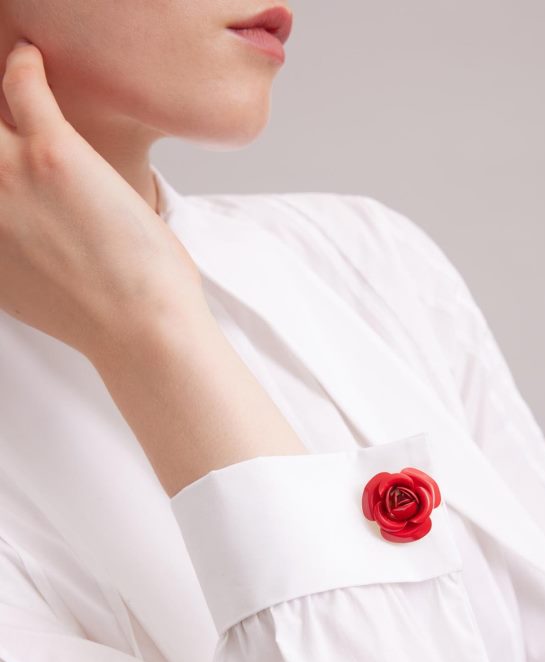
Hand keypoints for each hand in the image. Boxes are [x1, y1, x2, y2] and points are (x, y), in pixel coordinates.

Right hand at [0, 39, 206, 361]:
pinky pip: (22, 86)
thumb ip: (7, 259)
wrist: (139, 327)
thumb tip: (12, 247)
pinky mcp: (52, 154)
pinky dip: (24, 66)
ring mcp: (6, 176)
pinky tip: (31, 58)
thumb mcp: (29, 294)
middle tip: (1, 133)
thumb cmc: (101, 317)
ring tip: (5, 82)